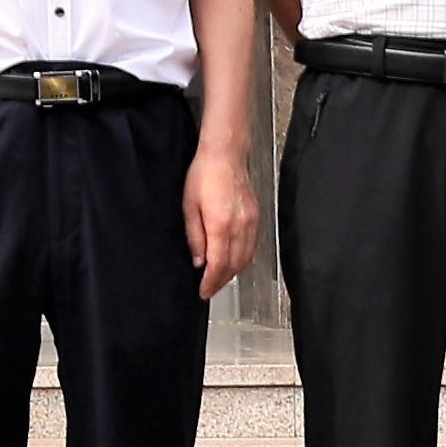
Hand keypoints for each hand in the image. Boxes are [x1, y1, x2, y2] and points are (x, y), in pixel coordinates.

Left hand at [180, 146, 260, 299]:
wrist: (225, 154)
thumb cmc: (204, 174)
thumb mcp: (189, 206)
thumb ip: (194, 237)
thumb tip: (198, 261)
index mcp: (221, 224)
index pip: (218, 265)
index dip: (211, 283)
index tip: (203, 291)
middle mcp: (240, 226)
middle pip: (234, 265)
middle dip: (221, 282)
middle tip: (209, 289)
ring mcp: (251, 222)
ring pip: (246, 258)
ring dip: (233, 272)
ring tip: (220, 279)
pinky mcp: (256, 217)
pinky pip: (252, 246)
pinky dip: (244, 259)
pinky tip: (234, 261)